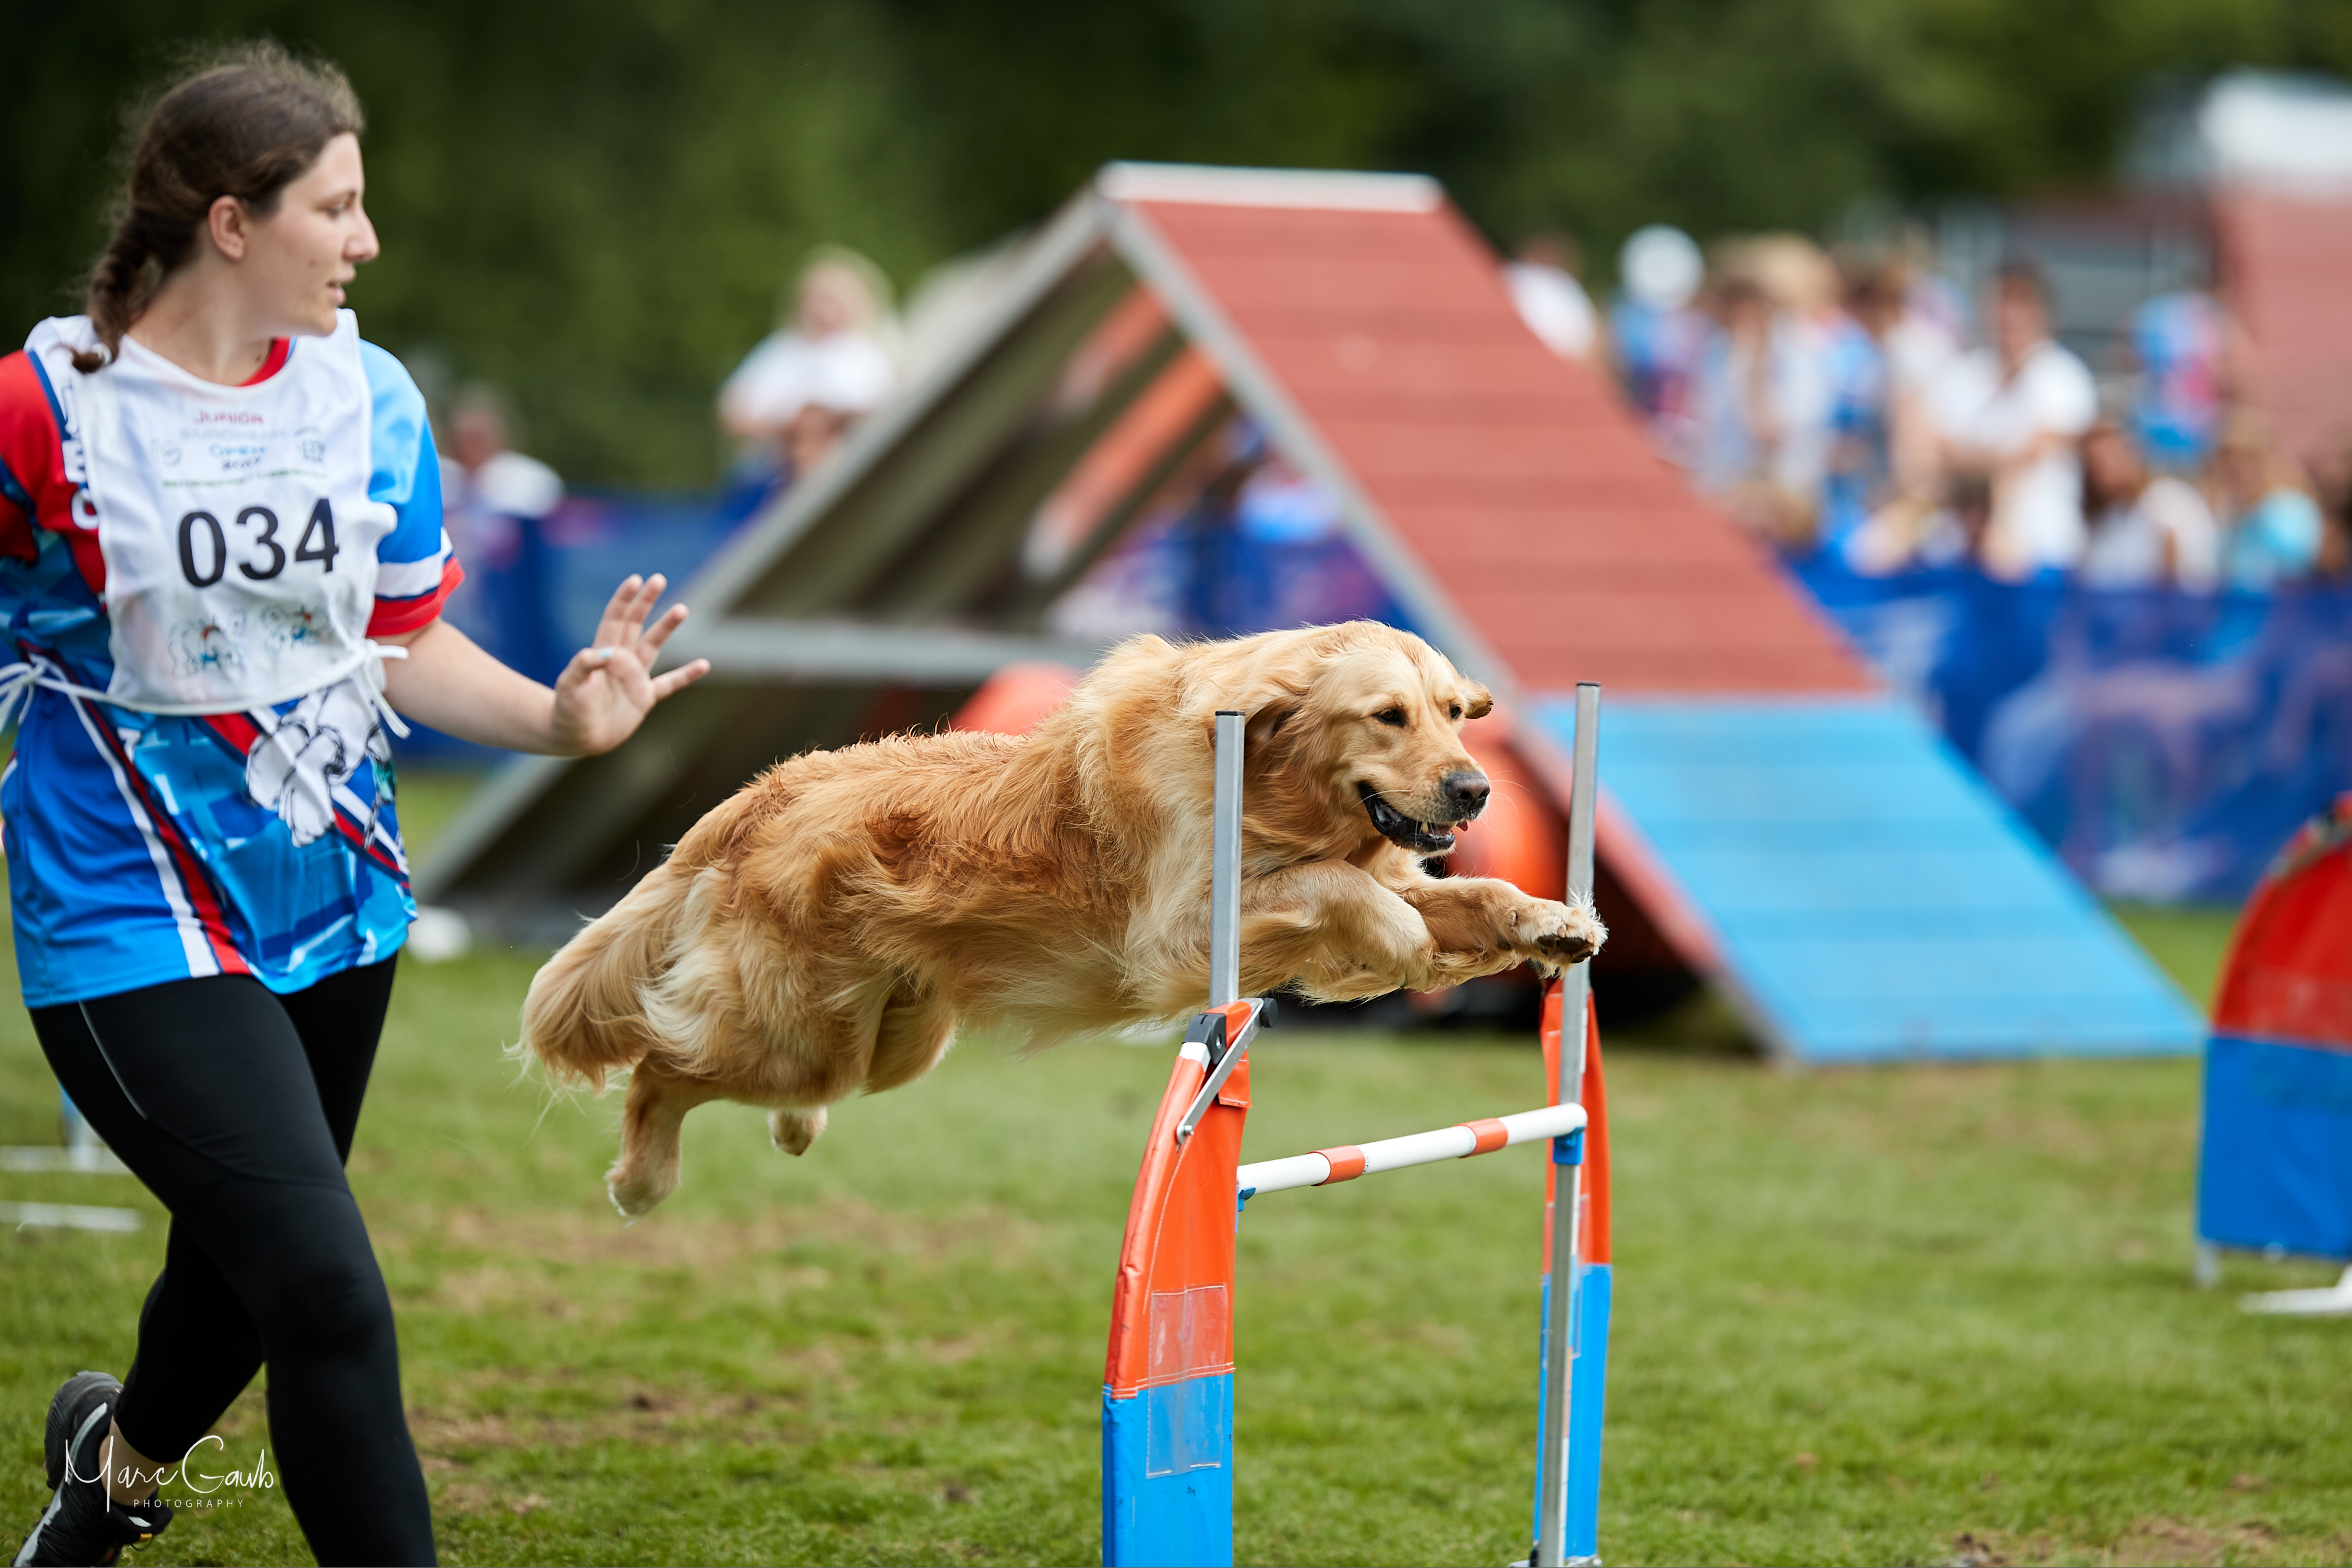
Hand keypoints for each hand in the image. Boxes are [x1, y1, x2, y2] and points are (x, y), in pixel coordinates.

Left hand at [549, 574, 710, 755]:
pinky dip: (686, 675)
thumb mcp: (569, 687)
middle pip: (635, 624)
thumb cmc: (567, 711)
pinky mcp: (644, 699)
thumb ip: (584, 667)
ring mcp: (634, 679)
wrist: (575, 737)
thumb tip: (604, 652)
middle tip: (658, 579)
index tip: (635, 580)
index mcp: (602, 654)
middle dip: (646, 602)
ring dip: (666, 628)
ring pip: (653, 646)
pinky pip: (669, 684)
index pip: (615, 620)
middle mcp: (620, 661)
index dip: (624, 600)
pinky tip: (704, 665)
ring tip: (682, 609)